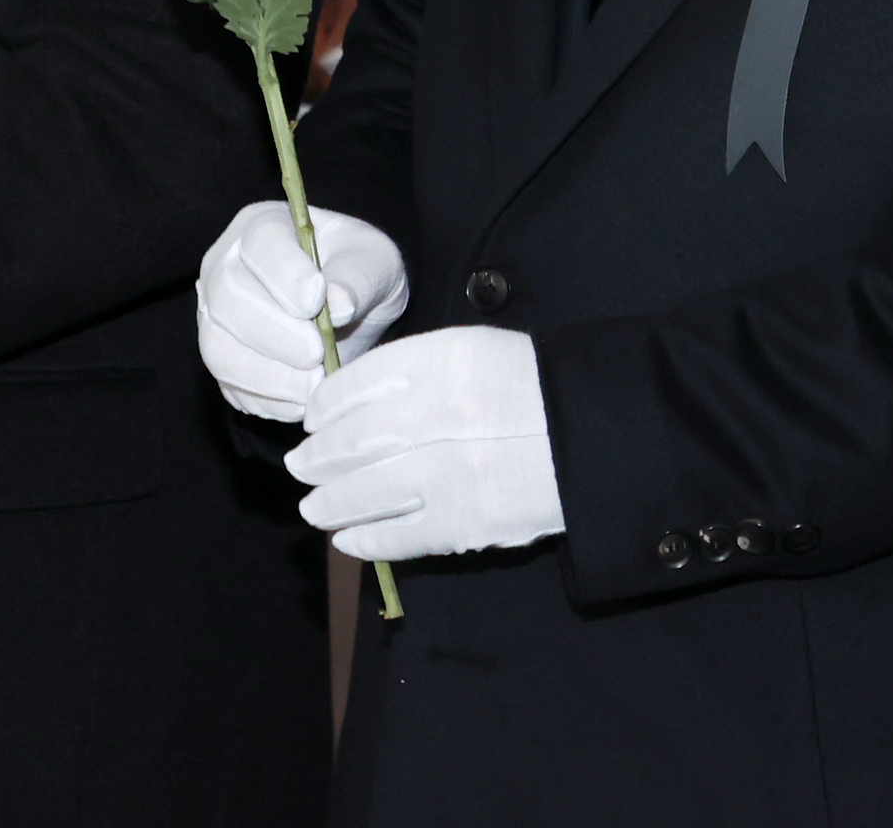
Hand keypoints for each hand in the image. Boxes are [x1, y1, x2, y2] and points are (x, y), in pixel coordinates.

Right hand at [196, 199, 408, 421]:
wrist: (350, 314)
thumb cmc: (358, 274)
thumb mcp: (375, 262)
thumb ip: (358, 276)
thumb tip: (338, 303)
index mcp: (263, 226)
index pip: (261, 242)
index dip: (284, 272)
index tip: (316, 300)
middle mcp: (226, 266)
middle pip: (228, 296)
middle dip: (273, 332)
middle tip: (316, 354)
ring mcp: (216, 315)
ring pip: (218, 347)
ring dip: (266, 374)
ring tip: (313, 386)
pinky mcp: (223, 359)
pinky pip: (229, 384)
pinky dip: (265, 399)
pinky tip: (301, 401)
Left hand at [285, 325, 563, 560]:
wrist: (592, 437)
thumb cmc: (528, 388)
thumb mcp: (472, 351)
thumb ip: (411, 369)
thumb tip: (342, 404)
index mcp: (444, 362)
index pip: (359, 383)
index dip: (325, 406)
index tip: (312, 419)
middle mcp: (441, 414)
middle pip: (354, 441)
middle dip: (318, 458)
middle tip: (300, 466)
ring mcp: (451, 473)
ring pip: (365, 494)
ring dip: (331, 504)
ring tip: (315, 508)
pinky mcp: (466, 523)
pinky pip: (398, 537)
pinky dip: (366, 541)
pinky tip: (349, 539)